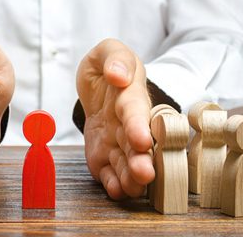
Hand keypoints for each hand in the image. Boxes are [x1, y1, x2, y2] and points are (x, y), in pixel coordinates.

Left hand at [77, 38, 153, 198]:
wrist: (99, 87)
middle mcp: (128, 124)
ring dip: (130, 177)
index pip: (135, 112)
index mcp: (131, 97)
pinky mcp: (104, 156)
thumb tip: (118, 74)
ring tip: (132, 187)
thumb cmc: (108, 68)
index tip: (141, 139)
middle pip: (136, 145)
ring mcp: (117, 143)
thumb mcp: (110, 51)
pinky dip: (113, 183)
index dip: (138, 126)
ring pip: (126, 163)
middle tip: (144, 173)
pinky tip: (115, 191)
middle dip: (141, 160)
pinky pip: (109, 173)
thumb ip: (116, 57)